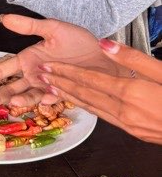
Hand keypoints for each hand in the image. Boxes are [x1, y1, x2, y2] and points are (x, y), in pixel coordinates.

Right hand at [0, 14, 115, 112]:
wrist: (106, 55)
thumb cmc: (80, 41)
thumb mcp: (53, 28)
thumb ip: (28, 26)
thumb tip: (4, 18)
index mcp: (27, 59)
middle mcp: (34, 75)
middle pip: (8, 88)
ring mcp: (47, 86)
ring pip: (25, 96)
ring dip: (16, 100)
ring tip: (10, 102)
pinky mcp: (62, 93)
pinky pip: (48, 98)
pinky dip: (42, 98)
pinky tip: (40, 96)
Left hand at [41, 40, 161, 141]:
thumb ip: (134, 58)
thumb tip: (104, 43)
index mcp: (131, 92)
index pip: (89, 80)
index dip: (66, 72)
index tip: (47, 65)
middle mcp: (125, 111)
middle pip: (86, 95)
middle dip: (61, 84)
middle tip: (40, 75)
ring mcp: (130, 124)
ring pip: (93, 109)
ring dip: (70, 98)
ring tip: (51, 90)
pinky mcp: (136, 133)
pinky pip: (105, 118)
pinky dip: (89, 109)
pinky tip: (83, 104)